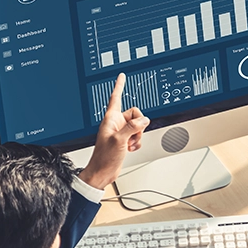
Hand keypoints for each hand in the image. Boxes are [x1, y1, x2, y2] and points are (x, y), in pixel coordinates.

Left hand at [78, 73, 149, 189]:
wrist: (102, 172)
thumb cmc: (104, 157)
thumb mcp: (119, 140)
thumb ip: (133, 127)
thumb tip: (144, 120)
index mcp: (110, 118)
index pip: (115, 97)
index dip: (119, 86)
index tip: (122, 76)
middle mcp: (116, 123)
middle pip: (135, 114)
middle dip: (138, 125)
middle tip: (132, 136)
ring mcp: (120, 132)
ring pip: (138, 126)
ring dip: (138, 136)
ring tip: (128, 144)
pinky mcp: (124, 141)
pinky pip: (137, 136)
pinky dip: (137, 143)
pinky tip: (129, 149)